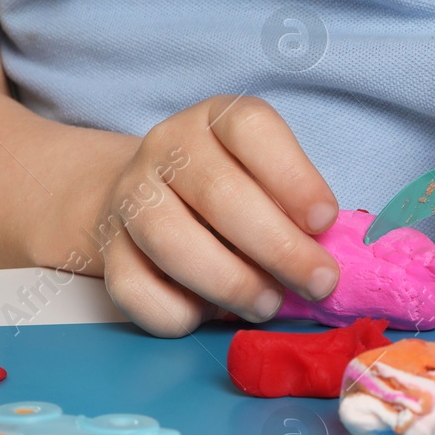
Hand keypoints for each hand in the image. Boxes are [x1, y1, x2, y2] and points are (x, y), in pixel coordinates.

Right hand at [93, 97, 339, 335]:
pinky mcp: (107, 247)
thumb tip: (327, 260)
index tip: (325, 222)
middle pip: (219, 194)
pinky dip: (178, 312)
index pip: (251, 129)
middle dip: (279, 247)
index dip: (293, 177)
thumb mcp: (267, 180)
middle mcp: (167, 148)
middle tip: (318, 282)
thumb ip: (295, 210)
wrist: (144, 200)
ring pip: (172, 241)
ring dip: (230, 282)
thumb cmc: (232, 193)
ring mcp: (130, 196)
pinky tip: (208, 315)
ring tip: (269, 304)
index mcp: (216, 119)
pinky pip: (135, 287)